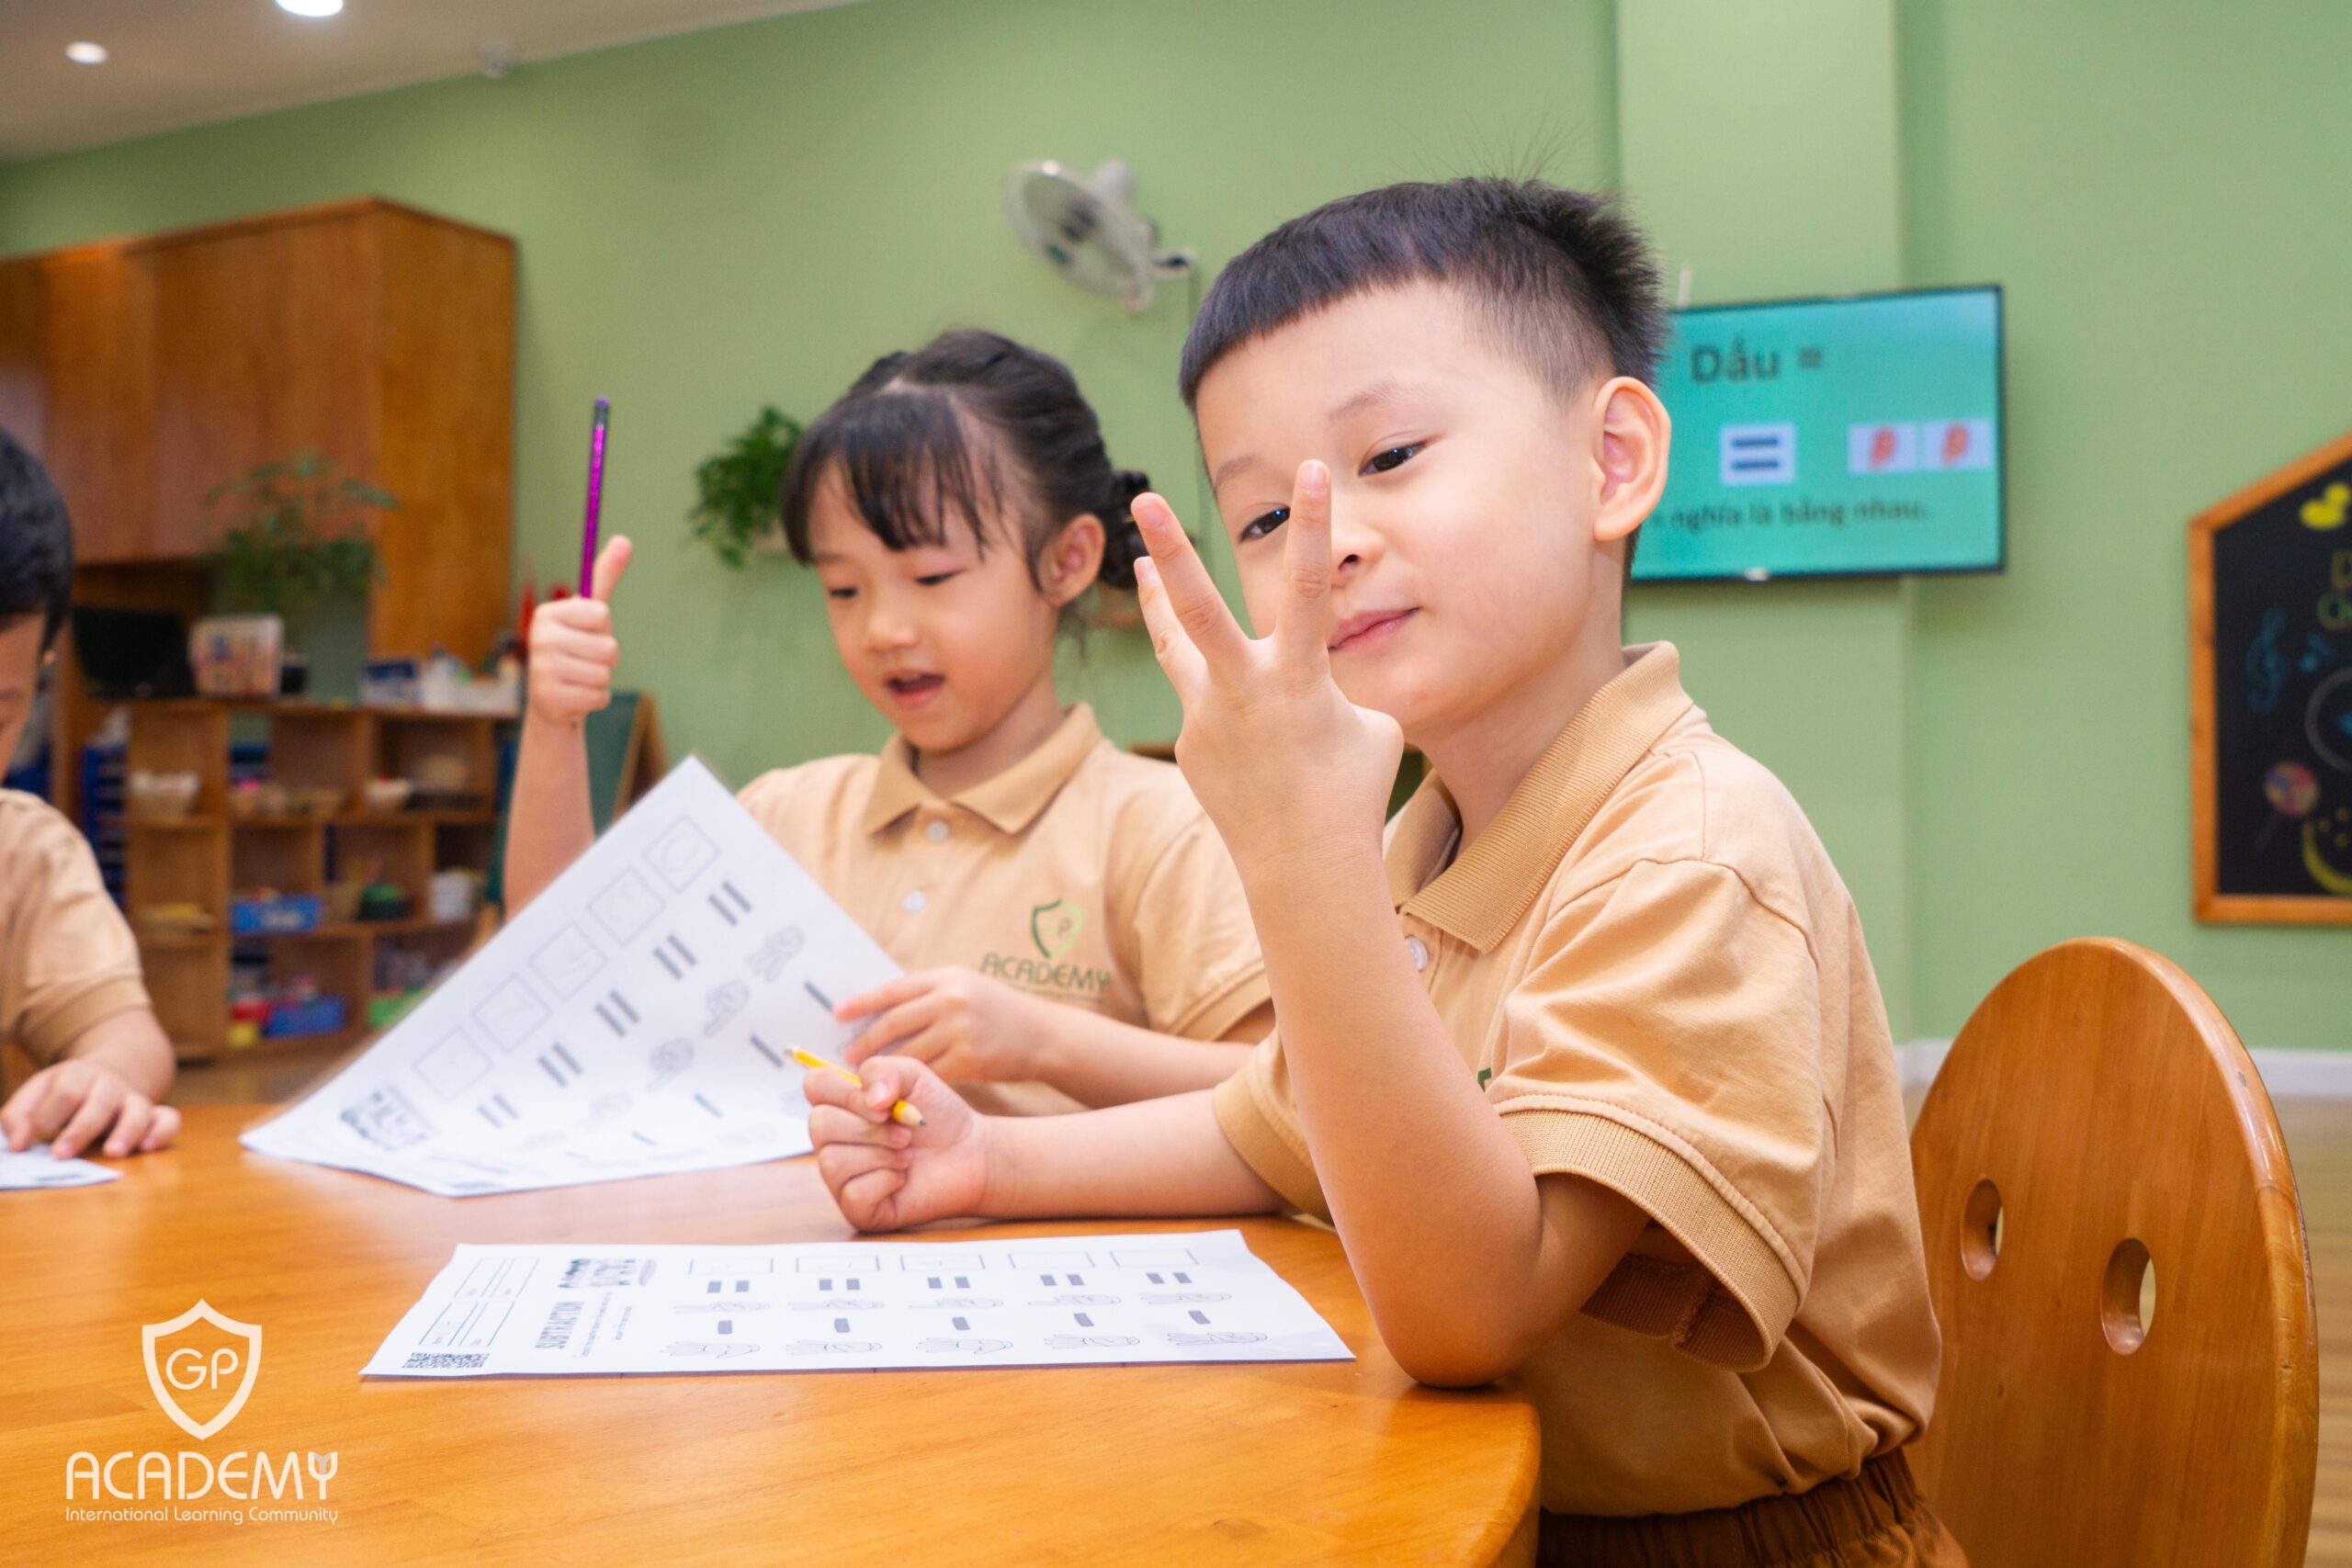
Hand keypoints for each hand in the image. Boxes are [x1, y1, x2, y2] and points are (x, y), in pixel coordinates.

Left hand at [1, 1058, 180, 1159]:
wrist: (106, 1075)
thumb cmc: (64, 1093)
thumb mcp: (36, 1094)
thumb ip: (18, 1117)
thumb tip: (18, 1146)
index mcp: (78, 1074)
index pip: (66, 1090)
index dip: (50, 1113)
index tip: (37, 1134)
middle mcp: (110, 1084)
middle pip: (99, 1102)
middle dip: (80, 1129)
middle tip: (60, 1154)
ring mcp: (134, 1099)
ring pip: (139, 1109)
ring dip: (127, 1131)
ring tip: (113, 1153)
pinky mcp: (154, 1115)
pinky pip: (169, 1118)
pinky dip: (163, 1131)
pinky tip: (148, 1147)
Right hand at [525, 536, 631, 727]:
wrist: (552, 701)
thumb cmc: (575, 649)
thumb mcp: (588, 613)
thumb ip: (604, 577)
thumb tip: (625, 539)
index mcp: (548, 614)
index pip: (602, 614)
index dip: (603, 628)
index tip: (586, 633)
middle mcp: (539, 637)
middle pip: (608, 646)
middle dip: (606, 657)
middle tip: (584, 661)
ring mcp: (542, 669)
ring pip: (605, 673)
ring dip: (601, 679)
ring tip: (580, 678)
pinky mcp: (549, 699)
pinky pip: (599, 696)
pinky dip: (595, 699)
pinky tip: (577, 697)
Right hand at [803, 1055, 989, 1231]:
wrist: (971, 1155)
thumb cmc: (938, 1117)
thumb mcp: (913, 1077)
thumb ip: (883, 1070)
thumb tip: (870, 1100)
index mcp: (842, 1105)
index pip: (814, 1085)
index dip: (846, 1092)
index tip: (883, 1103)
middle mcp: (834, 1140)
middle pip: (819, 1124)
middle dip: (870, 1128)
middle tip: (905, 1134)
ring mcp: (841, 1176)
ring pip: (832, 1160)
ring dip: (881, 1155)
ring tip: (907, 1156)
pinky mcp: (856, 1207)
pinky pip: (853, 1193)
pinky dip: (885, 1182)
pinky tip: (902, 1179)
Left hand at [836, 968, 1051, 1082]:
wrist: (1043, 1035)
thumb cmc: (998, 1011)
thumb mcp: (966, 987)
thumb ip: (928, 994)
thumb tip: (878, 1009)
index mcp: (946, 978)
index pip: (892, 990)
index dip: (860, 1003)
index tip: (836, 1015)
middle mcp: (951, 1000)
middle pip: (894, 1023)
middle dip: (866, 1042)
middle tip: (847, 1056)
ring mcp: (961, 1030)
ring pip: (907, 1053)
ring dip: (883, 1067)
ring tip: (867, 1077)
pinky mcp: (969, 1060)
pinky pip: (929, 1074)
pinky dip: (911, 1084)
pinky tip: (899, 1089)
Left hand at [1131, 461, 1401, 878]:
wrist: (1304, 867)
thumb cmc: (1352, 792)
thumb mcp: (1367, 729)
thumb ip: (1334, 689)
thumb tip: (1312, 690)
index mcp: (1301, 679)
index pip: (1311, 587)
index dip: (1314, 526)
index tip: (1310, 469)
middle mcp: (1244, 690)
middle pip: (1199, 610)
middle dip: (1171, 550)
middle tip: (1143, 498)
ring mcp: (1208, 717)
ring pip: (1176, 645)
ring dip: (1159, 600)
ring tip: (1140, 560)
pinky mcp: (1191, 744)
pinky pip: (1204, 703)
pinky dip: (1223, 702)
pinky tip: (1249, 734)